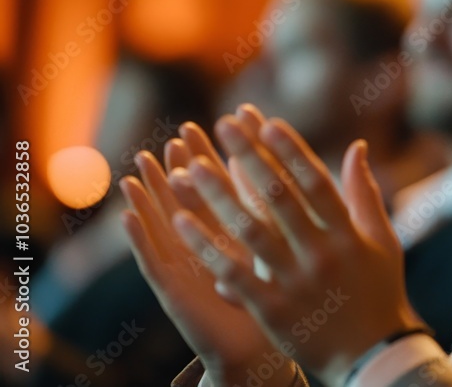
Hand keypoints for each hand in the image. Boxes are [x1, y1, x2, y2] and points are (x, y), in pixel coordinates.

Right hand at [120, 117, 296, 386]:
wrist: (262, 352)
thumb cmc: (281, 301)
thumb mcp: (287, 250)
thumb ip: (288, 212)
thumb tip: (302, 172)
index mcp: (238, 231)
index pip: (228, 185)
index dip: (225, 155)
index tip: (222, 121)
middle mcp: (209, 243)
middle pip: (194, 196)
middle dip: (188, 164)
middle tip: (180, 133)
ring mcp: (188, 265)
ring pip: (167, 221)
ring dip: (153, 192)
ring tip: (142, 161)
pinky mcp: (173, 291)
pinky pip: (152, 260)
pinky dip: (138, 238)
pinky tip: (127, 215)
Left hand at [174, 107, 423, 384]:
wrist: (373, 357)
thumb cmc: (379, 292)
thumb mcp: (383, 241)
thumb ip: (366, 193)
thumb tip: (356, 146)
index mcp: (349, 234)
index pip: (315, 183)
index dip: (291, 151)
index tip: (266, 122)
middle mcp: (322, 254)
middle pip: (279, 198)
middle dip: (249, 158)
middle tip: (223, 125)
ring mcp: (297, 283)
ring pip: (251, 232)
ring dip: (218, 196)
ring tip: (191, 166)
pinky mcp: (273, 310)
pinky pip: (234, 273)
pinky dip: (206, 247)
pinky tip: (180, 221)